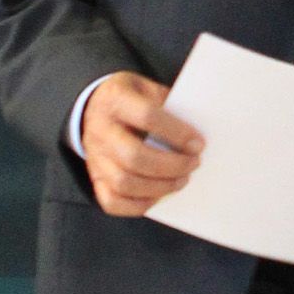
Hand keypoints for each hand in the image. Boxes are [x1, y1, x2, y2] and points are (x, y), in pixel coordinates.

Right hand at [80, 72, 203, 216]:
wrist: (96, 106)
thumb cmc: (132, 98)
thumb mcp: (149, 88)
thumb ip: (170, 107)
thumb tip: (197, 137)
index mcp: (115, 100)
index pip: (147, 117)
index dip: (177, 132)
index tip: (198, 144)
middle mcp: (100, 130)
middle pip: (134, 157)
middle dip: (171, 165)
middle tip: (194, 164)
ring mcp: (94, 157)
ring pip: (124, 183)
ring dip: (160, 187)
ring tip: (182, 180)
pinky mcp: (95, 178)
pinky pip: (112, 202)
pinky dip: (139, 204)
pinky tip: (159, 195)